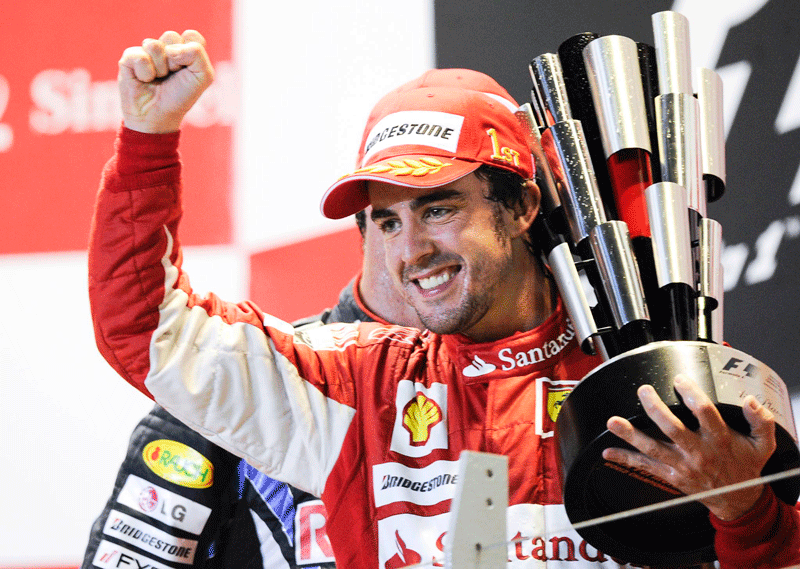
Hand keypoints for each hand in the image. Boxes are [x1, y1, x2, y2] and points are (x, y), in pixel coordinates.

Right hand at [118, 30, 213, 132]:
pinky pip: (140, 57)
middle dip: (176, 61)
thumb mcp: (203, 77)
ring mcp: (146, 51)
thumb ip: (197, 53)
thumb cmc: (181, 97)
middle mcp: (165, 47)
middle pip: (172, 36)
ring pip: (154, 45)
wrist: (158, 117)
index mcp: (184, 49)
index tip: (189, 70)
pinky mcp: (129, 58)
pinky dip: (146, 73)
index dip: (192, 53)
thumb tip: (171, 48)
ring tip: (158, 79)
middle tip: (173, 75)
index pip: (192, 36)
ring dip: (160, 68)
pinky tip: (144, 80)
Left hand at [602, 374, 776, 520]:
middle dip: (655, 409)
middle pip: (672, 429)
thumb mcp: (762, 444)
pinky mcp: (671, 476)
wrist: (737, 500)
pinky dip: (626, 459)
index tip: (679, 379)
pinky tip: (609, 451)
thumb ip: (761, 421)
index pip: (704, 413)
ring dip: (631, 435)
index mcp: (719, 439)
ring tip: (613, 422)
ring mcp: (682, 465)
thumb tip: (750, 401)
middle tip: (643, 391)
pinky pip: (645, 467)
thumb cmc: (745, 466)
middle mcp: (697, 452)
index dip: (691, 394)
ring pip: (653, 449)